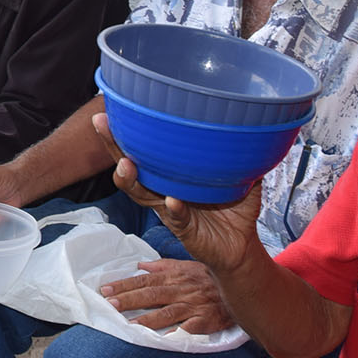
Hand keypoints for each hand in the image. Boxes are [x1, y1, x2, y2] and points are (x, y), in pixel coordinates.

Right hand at [94, 111, 264, 275]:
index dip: (124, 133)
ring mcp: (170, 211)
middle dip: (114, 147)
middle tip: (103, 124)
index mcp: (170, 175)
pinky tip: (172, 201)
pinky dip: (174, 209)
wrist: (242, 246)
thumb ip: (242, 150)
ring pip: (143, 195)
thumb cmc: (234, 210)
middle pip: (129, 169)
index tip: (109, 110)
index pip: (141, 152)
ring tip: (126, 165)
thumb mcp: (239, 174)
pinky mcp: (184, 231)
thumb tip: (255, 119)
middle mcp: (163, 190)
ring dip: (132, 180)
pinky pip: (176, 218)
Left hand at [99, 258, 232, 332]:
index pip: (144, 281)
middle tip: (109, 305)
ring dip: (147, 319)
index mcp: (174, 277)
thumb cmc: (209, 278)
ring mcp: (193, 306)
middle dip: (129, 300)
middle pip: (151, 295)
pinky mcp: (205, 320)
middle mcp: (181, 291)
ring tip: (129, 325)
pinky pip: (190, 328)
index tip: (105, 290)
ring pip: (167, 312)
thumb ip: (163, 266)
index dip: (124, 285)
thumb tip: (140, 265)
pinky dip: (178, 332)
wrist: (241, 286)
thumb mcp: (187, 265)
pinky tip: (164, 339)